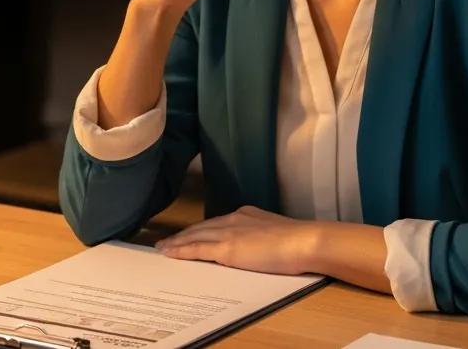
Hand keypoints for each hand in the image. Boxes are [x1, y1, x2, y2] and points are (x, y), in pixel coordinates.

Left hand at [155, 205, 318, 275]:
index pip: (216, 223)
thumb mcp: (274, 233)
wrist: (304, 242)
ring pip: (194, 236)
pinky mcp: (226, 249)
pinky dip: (181, 250)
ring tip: (163, 247)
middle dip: (183, 234)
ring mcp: (228, 233)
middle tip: (167, 240)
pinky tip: (169, 252)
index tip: (190, 233)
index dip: (200, 229)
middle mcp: (233, 219)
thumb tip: (255, 245)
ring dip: (177, 242)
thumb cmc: (298, 241)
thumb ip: (260, 236)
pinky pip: (196, 249)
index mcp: (245, 215)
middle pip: (201, 227)